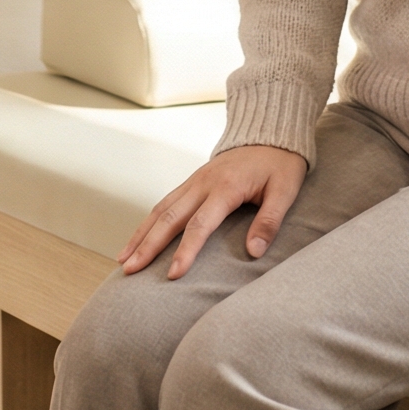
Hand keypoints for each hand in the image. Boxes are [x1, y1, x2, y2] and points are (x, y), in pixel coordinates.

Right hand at [119, 144, 307, 280]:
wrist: (270, 134)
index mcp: (225, 187)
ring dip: (140, 235)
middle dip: (147, 246)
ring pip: (160, 209)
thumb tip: (254, 252)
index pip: (199, 225)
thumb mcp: (285, 191)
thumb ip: (270, 221)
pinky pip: (165, 202)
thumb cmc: (280, 165)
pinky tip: (138, 239)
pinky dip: (148, 222)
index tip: (173, 275)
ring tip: (122, 260)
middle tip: (129, 271)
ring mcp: (194, 181)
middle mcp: (202, 183)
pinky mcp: (192, 182)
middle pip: (168, 217)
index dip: (186, 251)